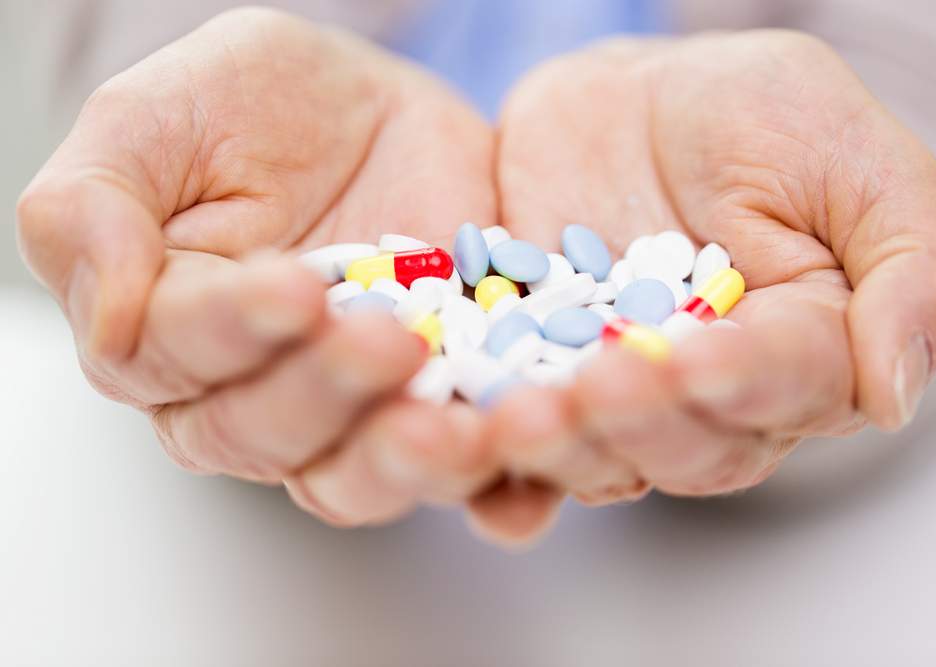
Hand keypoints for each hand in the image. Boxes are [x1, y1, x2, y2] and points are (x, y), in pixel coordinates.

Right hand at [17, 8, 499, 525]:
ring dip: (400, 463)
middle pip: (262, 434)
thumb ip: (94, 206)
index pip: (172, 355)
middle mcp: (247, 392)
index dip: (228, 332)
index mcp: (164, 328)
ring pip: (352, 477)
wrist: (383, 115)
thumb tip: (107, 319)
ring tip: (450, 431)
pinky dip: (490, 473)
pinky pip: (457, 467)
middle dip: (324, 393)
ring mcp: (349, 412)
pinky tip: (516, 444)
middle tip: (385, 339)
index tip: (294, 288)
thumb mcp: (162, 118)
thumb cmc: (259, 108)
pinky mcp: (436, 406)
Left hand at [479, 31, 935, 535]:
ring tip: (518, 417)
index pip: (786, 388)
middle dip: (642, 421)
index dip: (741, 382)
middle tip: (598, 385)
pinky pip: (513, 420)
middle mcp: (711, 398)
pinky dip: (486, 436)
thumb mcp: (853, 158)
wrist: (629, 98)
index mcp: (805, 352)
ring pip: (597, 452)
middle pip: (687, 446)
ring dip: (560, 446)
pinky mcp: (537, 375)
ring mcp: (618, 393)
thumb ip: (911, 269)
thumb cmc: (755, 116)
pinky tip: (458, 428)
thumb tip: (898, 395)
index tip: (696, 357)